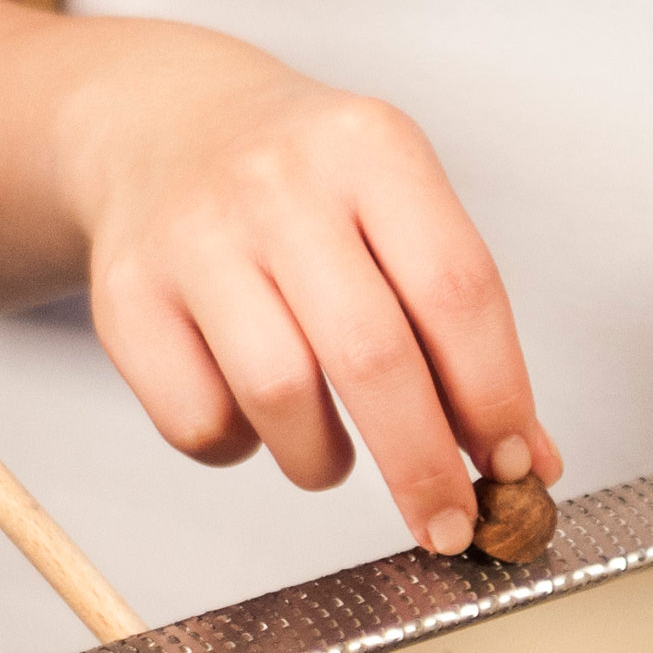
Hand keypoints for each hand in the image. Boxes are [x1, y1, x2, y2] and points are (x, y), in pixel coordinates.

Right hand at [60, 26, 559, 553]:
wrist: (160, 125)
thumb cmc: (308, 195)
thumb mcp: (400, 216)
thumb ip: (463, 331)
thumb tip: (528, 462)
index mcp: (372, 148)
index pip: (457, 290)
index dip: (495, 396)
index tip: (516, 470)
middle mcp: (279, 182)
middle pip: (373, 356)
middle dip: (423, 465)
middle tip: (449, 527)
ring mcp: (193, 236)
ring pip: (279, 396)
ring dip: (323, 461)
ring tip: (334, 457)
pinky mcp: (124, 296)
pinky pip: (199, 422)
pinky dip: (241, 448)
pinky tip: (254, 418)